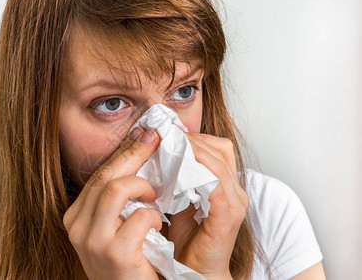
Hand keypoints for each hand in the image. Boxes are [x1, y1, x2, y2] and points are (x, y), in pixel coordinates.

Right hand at [63, 127, 162, 279]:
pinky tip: (157, 225)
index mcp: (76, 217)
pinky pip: (139, 217)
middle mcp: (77, 227)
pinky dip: (153, 216)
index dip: (124, 153)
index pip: (99, 175)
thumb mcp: (115, 226)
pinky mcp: (115, 253)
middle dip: (134, 153)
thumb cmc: (128, 261)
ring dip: (142, 186)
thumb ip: (119, 198)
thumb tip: (139, 154)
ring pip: (115, 188)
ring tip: (155, 195)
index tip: (143, 135)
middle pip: (105, 176)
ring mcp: (92, 241)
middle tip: (156, 139)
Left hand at [167, 132, 248, 278]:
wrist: (195, 272)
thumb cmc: (189, 240)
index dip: (195, 137)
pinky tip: (178, 165)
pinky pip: (215, 183)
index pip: (217, 148)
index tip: (170, 132)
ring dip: (193, 149)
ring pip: (217, 162)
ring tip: (170, 144)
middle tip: (168, 134)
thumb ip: (177, 180)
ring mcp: (234, 202)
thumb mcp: (180, 202)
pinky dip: (198, 169)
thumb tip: (161, 155)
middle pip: (220, 148)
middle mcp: (235, 191)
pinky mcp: (227, 215)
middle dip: (193, 138)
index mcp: (226, 185)